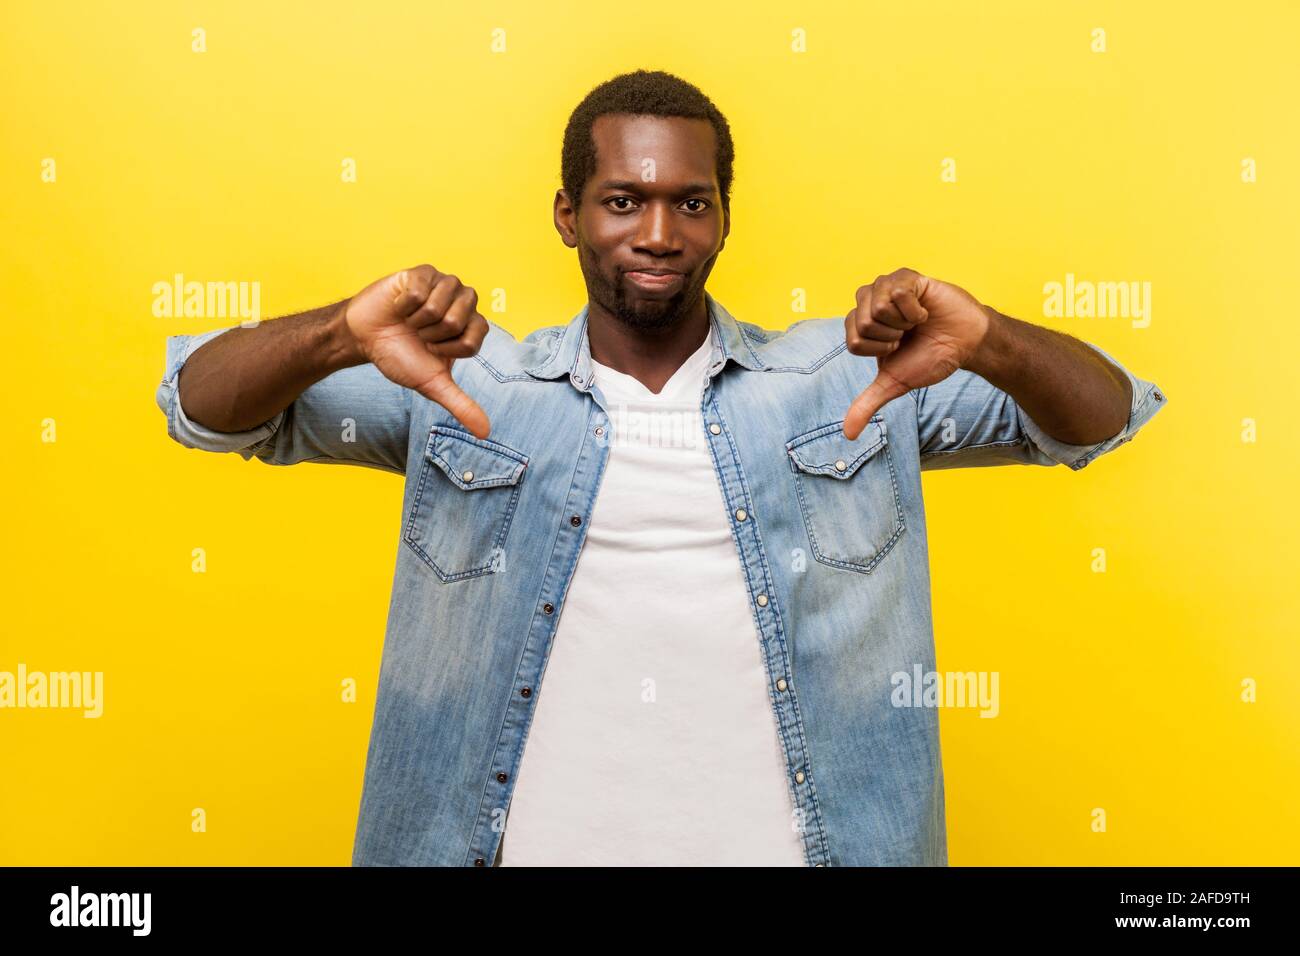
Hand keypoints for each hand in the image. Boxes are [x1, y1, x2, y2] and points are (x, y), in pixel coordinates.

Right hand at [344, 264, 490, 438]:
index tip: (432, 349)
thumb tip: (485, 433)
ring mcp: (444, 284)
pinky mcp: (422, 272)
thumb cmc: (401, 356)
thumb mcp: (432, 384)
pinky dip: (403, 305)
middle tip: (419, 334)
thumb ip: (461, 405)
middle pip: (458, 320)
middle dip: (432, 334)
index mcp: (472, 326)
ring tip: (410, 320)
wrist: (365, 339)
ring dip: (417, 319)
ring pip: (439, 305)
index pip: (474, 340)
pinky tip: (399, 306)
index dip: (447, 349)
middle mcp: (463, 302)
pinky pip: (419, 291)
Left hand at [842, 268, 990, 439]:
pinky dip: (914, 309)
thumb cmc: (930, 358)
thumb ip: (868, 404)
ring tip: (916, 321)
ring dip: (903, 321)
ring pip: (877, 306)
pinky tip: (924, 310)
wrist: (965, 344)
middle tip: (908, 334)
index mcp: (860, 326)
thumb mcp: (895, 383)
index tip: (897, 348)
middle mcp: (868, 303)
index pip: (854, 341)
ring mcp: (886, 286)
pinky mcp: (906, 277)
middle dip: (891, 336)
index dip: (880, 351)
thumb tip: (849, 434)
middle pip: (863, 323)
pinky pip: (897, 291)